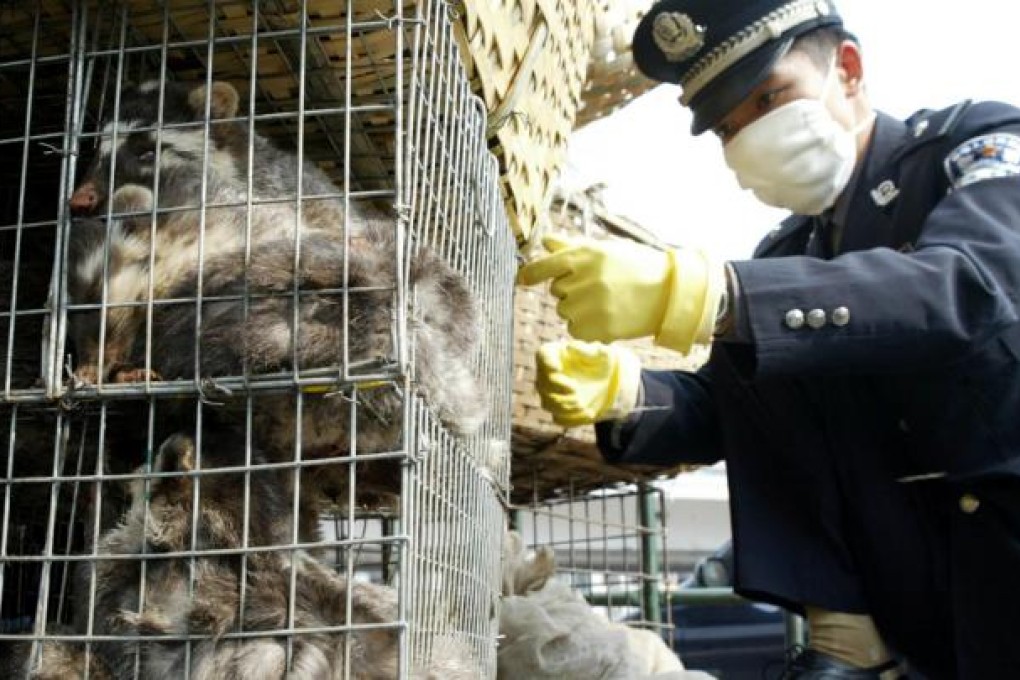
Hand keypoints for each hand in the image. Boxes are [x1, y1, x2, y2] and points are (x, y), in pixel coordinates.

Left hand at [517, 234, 723, 353]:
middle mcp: (584, 278)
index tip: (521, 280)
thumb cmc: (636, 267)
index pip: (546, 265)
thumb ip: (572, 246)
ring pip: (564, 311)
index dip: (530, 273)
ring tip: (606, 303)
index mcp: (585, 255)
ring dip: (577, 310)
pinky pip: (574, 330)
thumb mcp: (605, 250)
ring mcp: (590, 304)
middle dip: (570, 291)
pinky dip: (585, 328)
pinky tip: (607, 318)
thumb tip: (545, 241)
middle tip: (599, 288)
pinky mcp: (597, 327)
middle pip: (556, 291)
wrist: (667, 293)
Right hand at [535, 341, 641, 426]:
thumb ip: (587, 350)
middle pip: (541, 383)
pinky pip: (559, 419)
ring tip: (581, 404)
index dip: (546, 363)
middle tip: (575, 389)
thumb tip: (571, 347)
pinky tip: (589, 413)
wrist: (607, 380)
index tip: (558, 368)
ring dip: (563, 406)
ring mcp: (552, 395)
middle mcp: (548, 375)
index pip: (542, 355)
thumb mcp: (600, 353)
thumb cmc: (601, 361)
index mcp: (555, 355)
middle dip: (557, 388)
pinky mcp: (560, 410)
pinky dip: (572, 419)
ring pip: (547, 404)